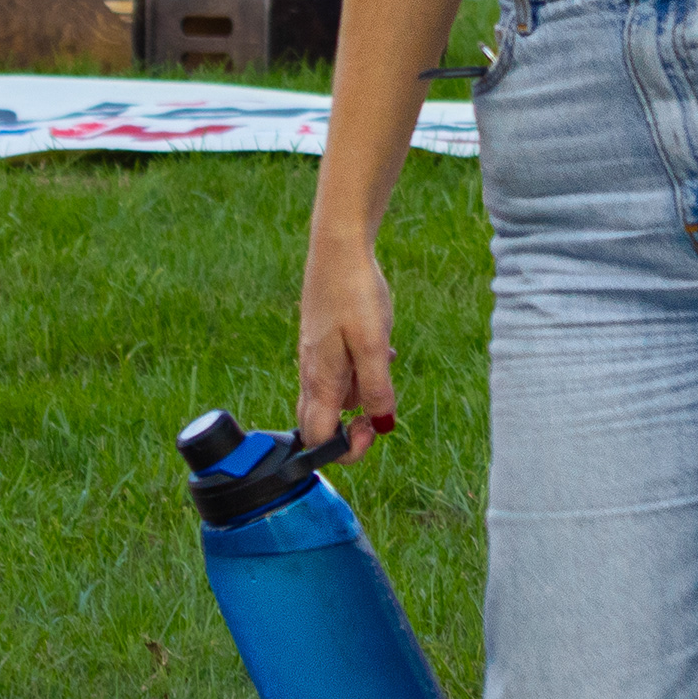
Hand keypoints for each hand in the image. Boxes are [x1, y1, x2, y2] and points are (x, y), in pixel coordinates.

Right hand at [297, 230, 399, 458]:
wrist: (339, 249)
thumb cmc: (354, 294)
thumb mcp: (374, 344)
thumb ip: (377, 387)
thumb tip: (383, 425)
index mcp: (320, 381)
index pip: (316, 439)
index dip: (343, 450)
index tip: (370, 429)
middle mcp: (312, 374)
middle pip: (321, 423)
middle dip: (350, 429)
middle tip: (378, 411)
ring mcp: (317, 357)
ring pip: (335, 396)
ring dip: (362, 394)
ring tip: (385, 362)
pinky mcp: (325, 341)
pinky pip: (341, 372)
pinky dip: (362, 372)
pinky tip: (382, 350)